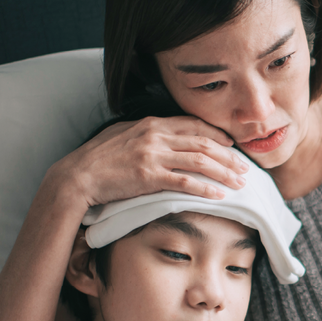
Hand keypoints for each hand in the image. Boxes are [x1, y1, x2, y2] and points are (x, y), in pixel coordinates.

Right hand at [43, 116, 253, 207]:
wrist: (77, 176)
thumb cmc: (98, 158)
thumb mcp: (124, 134)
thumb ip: (147, 133)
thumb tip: (166, 135)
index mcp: (151, 124)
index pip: (193, 124)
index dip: (217, 134)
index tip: (232, 145)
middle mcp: (155, 136)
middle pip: (203, 143)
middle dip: (228, 156)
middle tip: (245, 168)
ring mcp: (152, 156)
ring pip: (200, 161)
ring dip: (224, 173)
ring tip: (239, 183)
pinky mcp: (149, 177)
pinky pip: (185, 182)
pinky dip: (205, 188)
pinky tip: (219, 196)